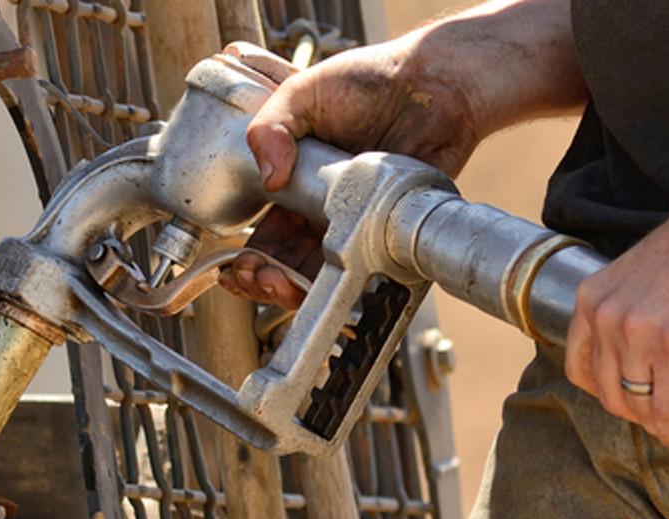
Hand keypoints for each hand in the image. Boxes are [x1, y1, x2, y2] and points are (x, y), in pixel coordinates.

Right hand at [221, 37, 488, 306]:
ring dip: (293, 288)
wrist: (433, 83)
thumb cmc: (372, 80)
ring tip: (278, 282)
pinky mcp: (390, 229)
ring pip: (321, 273)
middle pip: (287, 260)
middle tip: (255, 276)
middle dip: (263, 278)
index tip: (235, 264)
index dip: (248, 254)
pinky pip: (365, 268)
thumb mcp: (303, 92)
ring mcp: (358, 221)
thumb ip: (271, 127)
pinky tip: (321, 281)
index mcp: (298, 180)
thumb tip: (268, 179)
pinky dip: (342, 285)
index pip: (266, 229)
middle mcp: (326, 207)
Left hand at [563, 205, 668, 449]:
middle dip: (640, 412)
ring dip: (664, 424)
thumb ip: (631, 311)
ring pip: (640, 408)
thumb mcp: (642, 277)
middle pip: (610, 395)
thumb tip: (642, 358)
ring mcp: (640, 334)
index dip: (610, 392)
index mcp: (592, 298)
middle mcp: (607, 317)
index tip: (638, 397)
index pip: (581, 370)